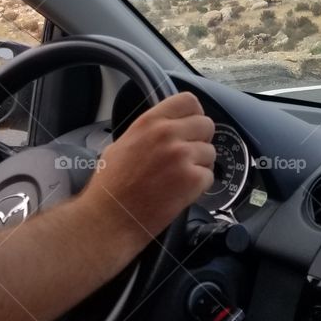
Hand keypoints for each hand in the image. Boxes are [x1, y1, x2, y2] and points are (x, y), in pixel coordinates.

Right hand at [83, 92, 215, 236]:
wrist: (109, 219)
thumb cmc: (111, 187)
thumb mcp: (122, 144)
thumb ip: (148, 131)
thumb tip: (165, 127)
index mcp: (150, 122)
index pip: (188, 101)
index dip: (193, 115)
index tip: (190, 126)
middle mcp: (168, 134)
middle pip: (206, 125)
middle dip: (200, 141)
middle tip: (186, 156)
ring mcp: (182, 156)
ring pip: (210, 152)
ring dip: (200, 165)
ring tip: (179, 177)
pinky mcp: (192, 179)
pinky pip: (210, 176)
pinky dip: (199, 186)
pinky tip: (180, 191)